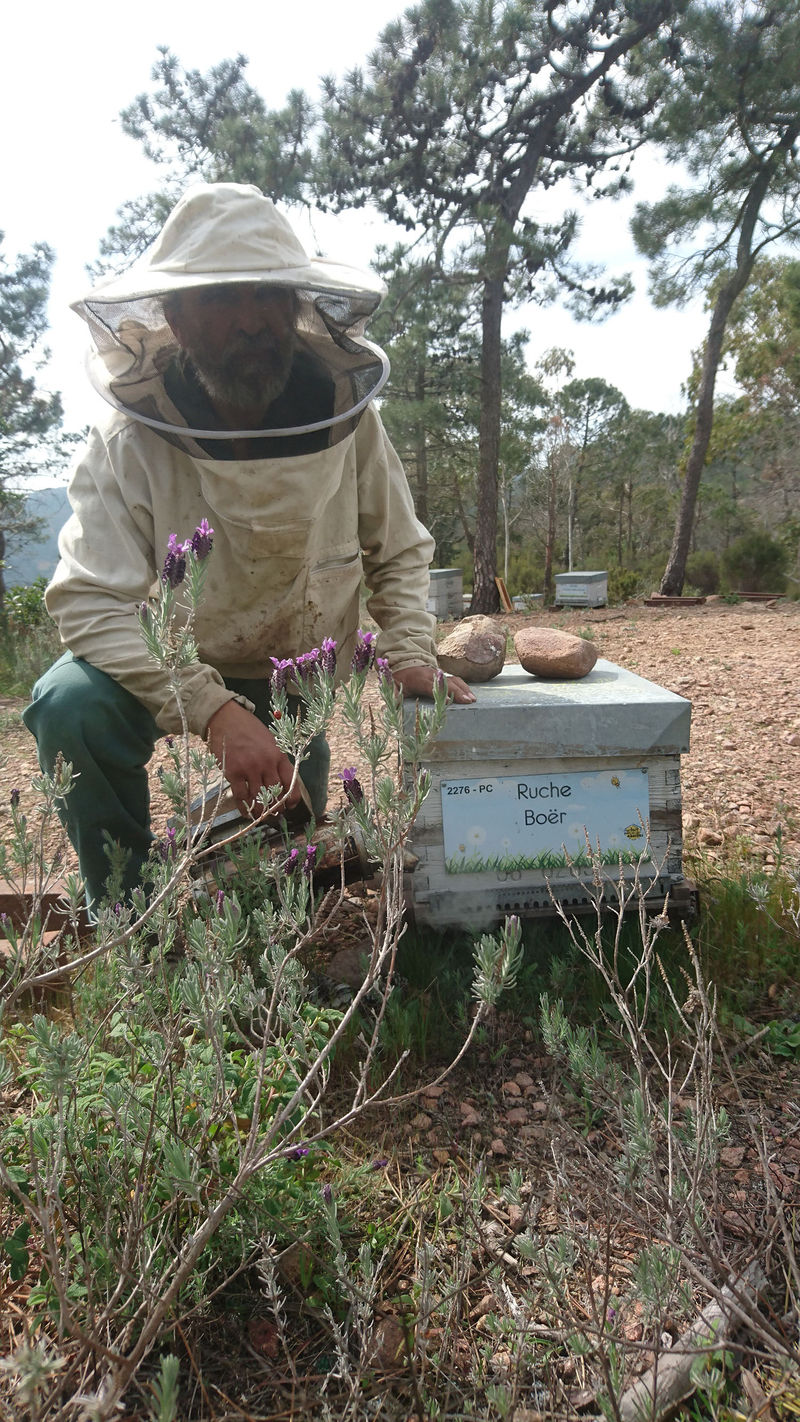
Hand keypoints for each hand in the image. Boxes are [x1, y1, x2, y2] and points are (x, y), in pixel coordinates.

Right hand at [205, 699, 299, 815]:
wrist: (225, 718)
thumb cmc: (248, 729)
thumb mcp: (270, 742)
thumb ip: (275, 761)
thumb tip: (280, 784)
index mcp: (278, 755)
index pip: (291, 783)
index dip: (292, 799)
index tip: (290, 806)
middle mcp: (266, 763)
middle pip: (275, 794)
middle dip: (276, 808)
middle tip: (274, 815)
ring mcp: (249, 768)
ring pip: (259, 798)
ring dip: (261, 811)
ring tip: (261, 816)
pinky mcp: (233, 772)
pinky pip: (241, 797)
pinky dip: (244, 808)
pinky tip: (246, 812)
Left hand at [391, 664, 475, 703]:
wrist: (405, 662)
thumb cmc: (400, 677)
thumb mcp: (393, 685)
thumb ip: (393, 694)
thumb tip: (393, 704)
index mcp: (418, 679)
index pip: (431, 686)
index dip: (439, 693)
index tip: (448, 702)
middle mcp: (431, 675)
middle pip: (447, 683)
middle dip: (458, 691)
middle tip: (469, 701)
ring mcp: (438, 674)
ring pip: (453, 680)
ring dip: (464, 689)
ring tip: (473, 699)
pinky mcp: (443, 675)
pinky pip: (455, 680)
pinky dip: (464, 687)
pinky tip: (470, 695)